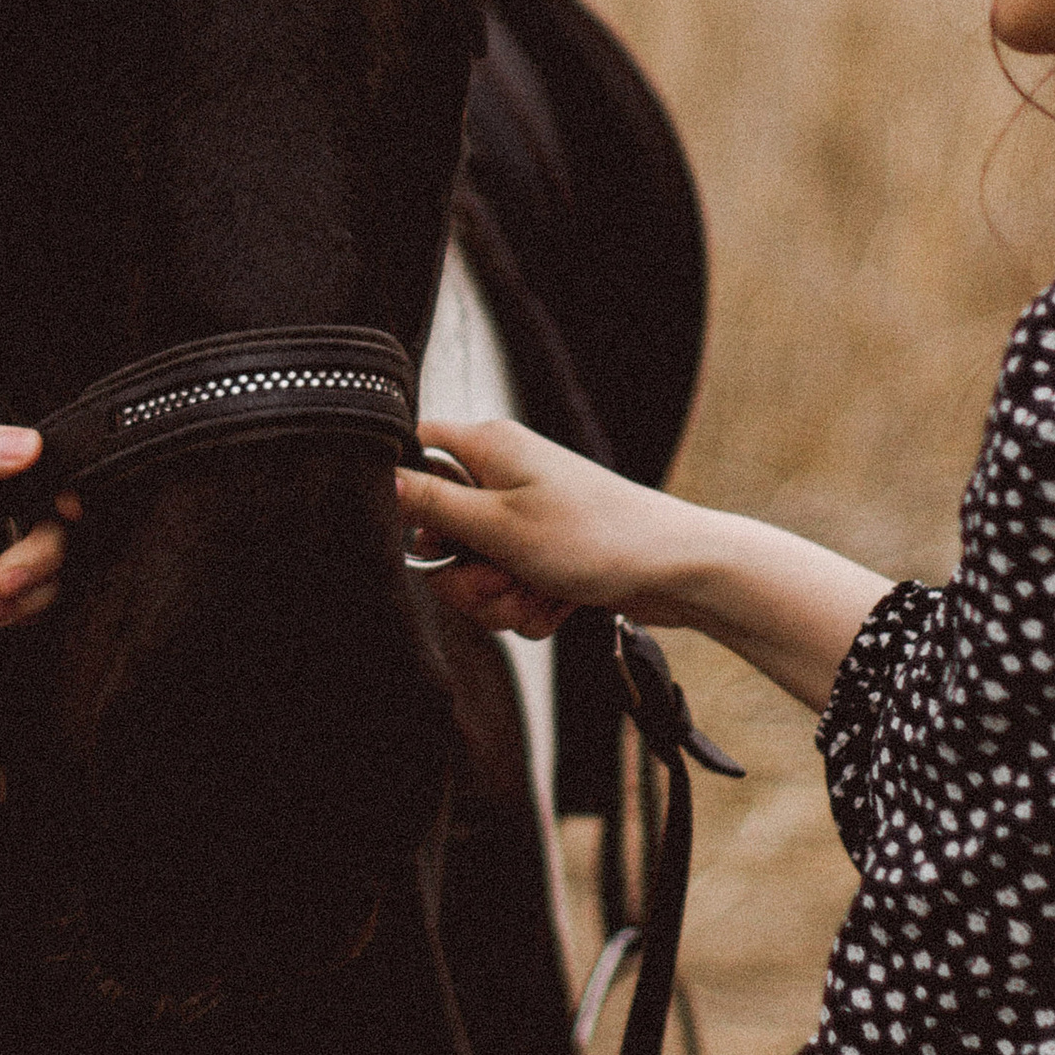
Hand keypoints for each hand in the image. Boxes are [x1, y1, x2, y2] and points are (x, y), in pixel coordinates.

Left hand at [0, 420, 69, 711]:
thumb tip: (27, 442)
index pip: (27, 446)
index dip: (50, 478)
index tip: (58, 508)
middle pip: (53, 505)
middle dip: (38, 548)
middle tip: (2, 575)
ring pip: (57, 550)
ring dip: (32, 583)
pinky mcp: (7, 584)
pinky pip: (51, 588)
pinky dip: (27, 606)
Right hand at [394, 415, 692, 639]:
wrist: (678, 572)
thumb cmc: (596, 537)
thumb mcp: (498, 525)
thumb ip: (431, 505)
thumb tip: (376, 477)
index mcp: (487, 448)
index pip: (414, 449)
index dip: (405, 495)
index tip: (424, 534)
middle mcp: (503, 477)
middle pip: (439, 531)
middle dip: (464, 574)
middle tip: (498, 577)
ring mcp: (525, 519)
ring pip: (474, 571)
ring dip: (498, 598)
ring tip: (536, 593)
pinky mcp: (545, 555)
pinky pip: (508, 590)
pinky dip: (527, 607)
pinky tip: (558, 604)